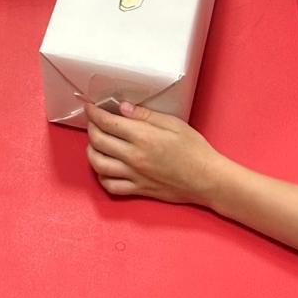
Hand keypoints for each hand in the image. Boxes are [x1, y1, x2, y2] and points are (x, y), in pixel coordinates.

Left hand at [84, 101, 219, 205]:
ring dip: (91, 151)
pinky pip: (110, 186)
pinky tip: (104, 167)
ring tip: (95, 143)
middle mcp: (134, 157)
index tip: (90, 107)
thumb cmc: (195, 149)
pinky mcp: (138, 190)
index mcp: (143, 137)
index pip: (107, 123)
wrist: (207, 179)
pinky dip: (101, 176)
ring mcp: (134, 175)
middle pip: (98, 141)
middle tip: (94, 121)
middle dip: (91, 128)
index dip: (94, 113)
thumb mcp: (173, 124)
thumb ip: (145, 116)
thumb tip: (122, 108)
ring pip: (98, 164)